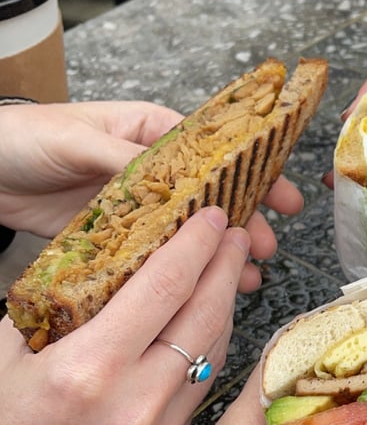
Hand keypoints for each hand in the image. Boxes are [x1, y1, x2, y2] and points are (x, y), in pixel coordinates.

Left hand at [0, 99, 302, 290]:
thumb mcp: (74, 138)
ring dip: (221, 254)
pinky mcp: (122, 239)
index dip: (252, 175)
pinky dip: (186, 273)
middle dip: (244, 221)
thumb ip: (123, 156)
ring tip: (248, 277)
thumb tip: (169, 179)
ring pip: (192, 232)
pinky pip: (161, 257)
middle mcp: (154, 172)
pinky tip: (205, 290)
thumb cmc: (24, 138)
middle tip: (265, 246)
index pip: (214, 155)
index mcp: (151, 133)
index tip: (282, 195)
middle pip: (212, 198)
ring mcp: (140, 208)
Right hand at [0, 207, 250, 424]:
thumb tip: (90, 274)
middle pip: (204, 316)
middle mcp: (136, 402)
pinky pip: (200, 392)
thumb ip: (49, 312)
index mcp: (88, 369)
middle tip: (237, 235)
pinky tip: (206, 332)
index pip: (164, 286)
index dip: (196, 244)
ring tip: (225, 276)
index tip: (213, 217)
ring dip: (224, 309)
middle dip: (225, 267)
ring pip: (212, 354)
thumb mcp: (1, 361)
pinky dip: (207, 354)